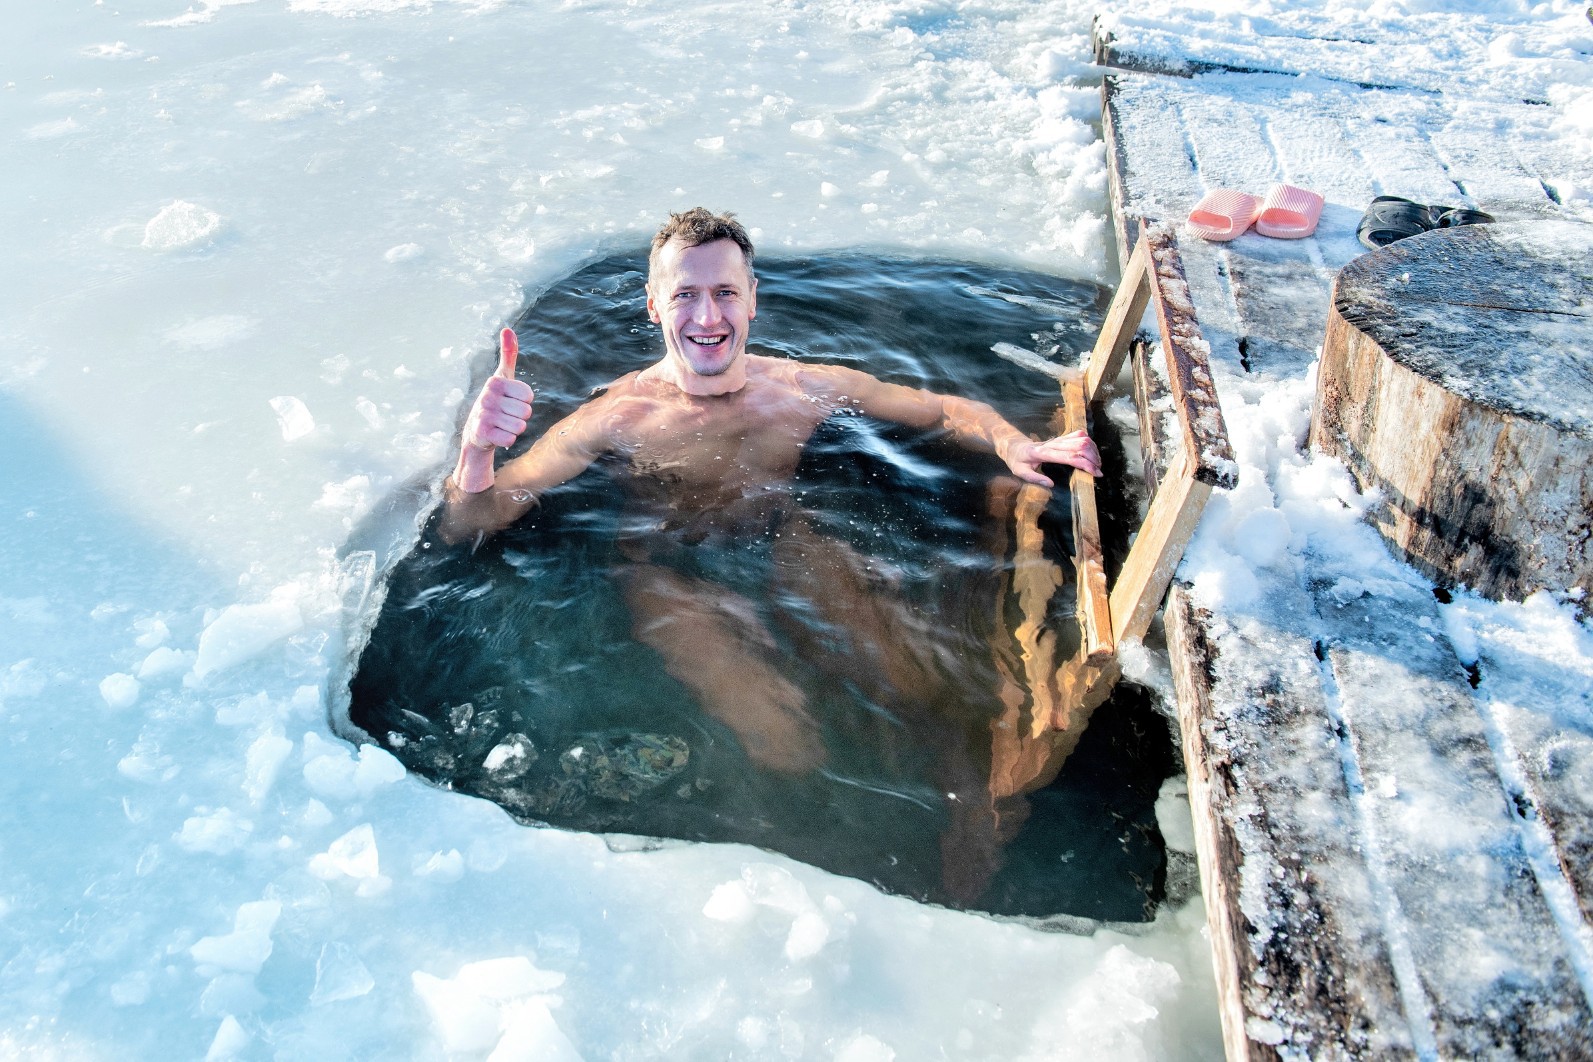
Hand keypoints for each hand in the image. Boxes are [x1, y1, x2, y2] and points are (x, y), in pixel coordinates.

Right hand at [454, 328, 533, 492]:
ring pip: (520, 426)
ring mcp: (483, 415)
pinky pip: (511, 439)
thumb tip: (507, 329)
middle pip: (526, 412)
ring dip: (514, 429)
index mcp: (495, 382)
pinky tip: (496, 435)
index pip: (529, 395)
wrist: (476, 432)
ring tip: (501, 425)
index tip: (510, 402)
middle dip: (520, 417)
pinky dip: (507, 440)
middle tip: (505, 416)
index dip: (524, 402)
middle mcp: (487, 396)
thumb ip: (508, 354)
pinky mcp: (482, 433)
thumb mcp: (502, 378)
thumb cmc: (495, 401)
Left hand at [1003, 429, 1100, 486]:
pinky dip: (1089, 443)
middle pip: (1080, 445)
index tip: (1096, 473)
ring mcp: (1058, 439)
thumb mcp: (1020, 472)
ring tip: (1097, 464)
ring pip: (1082, 438)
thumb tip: (1051, 485)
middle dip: (1093, 458)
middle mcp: (1053, 443)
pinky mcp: (1061, 438)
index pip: (1069, 456)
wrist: (1015, 446)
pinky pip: (1079, 435)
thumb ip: (1034, 478)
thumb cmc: (1017, 460)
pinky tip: (1092, 454)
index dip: (1085, 464)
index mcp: (1043, 453)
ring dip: (1093, 450)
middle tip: (1099, 471)